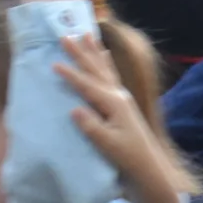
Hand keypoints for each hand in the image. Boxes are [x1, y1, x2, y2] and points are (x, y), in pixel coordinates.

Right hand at [57, 33, 190, 202]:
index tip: (54, 63)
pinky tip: (105, 55)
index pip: (87, 85)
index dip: (71, 75)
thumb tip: (74, 108)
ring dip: (94, 52)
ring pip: (104, 69)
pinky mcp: (122, 104)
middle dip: (81, 52)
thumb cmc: (127, 157)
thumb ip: (91, 126)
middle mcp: (118, 95)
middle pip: (96, 70)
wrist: (149, 168)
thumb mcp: (107, 144)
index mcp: (114, 103)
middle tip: (66, 35)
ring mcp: (122, 98)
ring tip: (87, 34)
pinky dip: (106, 63)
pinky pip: (111, 76)